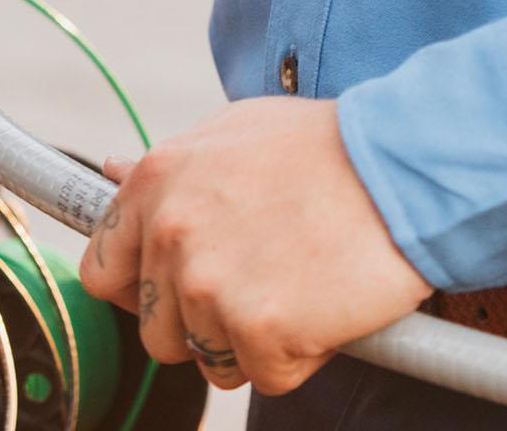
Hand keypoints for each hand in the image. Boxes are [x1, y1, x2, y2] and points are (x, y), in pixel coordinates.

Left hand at [80, 98, 432, 394]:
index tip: (172, 293)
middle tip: (258, 289)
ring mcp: (212, 286)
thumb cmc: (327, 147)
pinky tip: (323, 308)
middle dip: (202, 323)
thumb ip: (173, 167)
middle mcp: (171, 235)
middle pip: (157, 330)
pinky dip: (297, 356)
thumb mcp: (234, 132)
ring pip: (210, 359)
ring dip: (250, 342)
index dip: (140, 292)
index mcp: (155, 182)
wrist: (403, 167)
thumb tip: (111, 170)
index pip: (103, 271)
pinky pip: (265, 375)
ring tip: (297, 290)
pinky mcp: (260, 329)